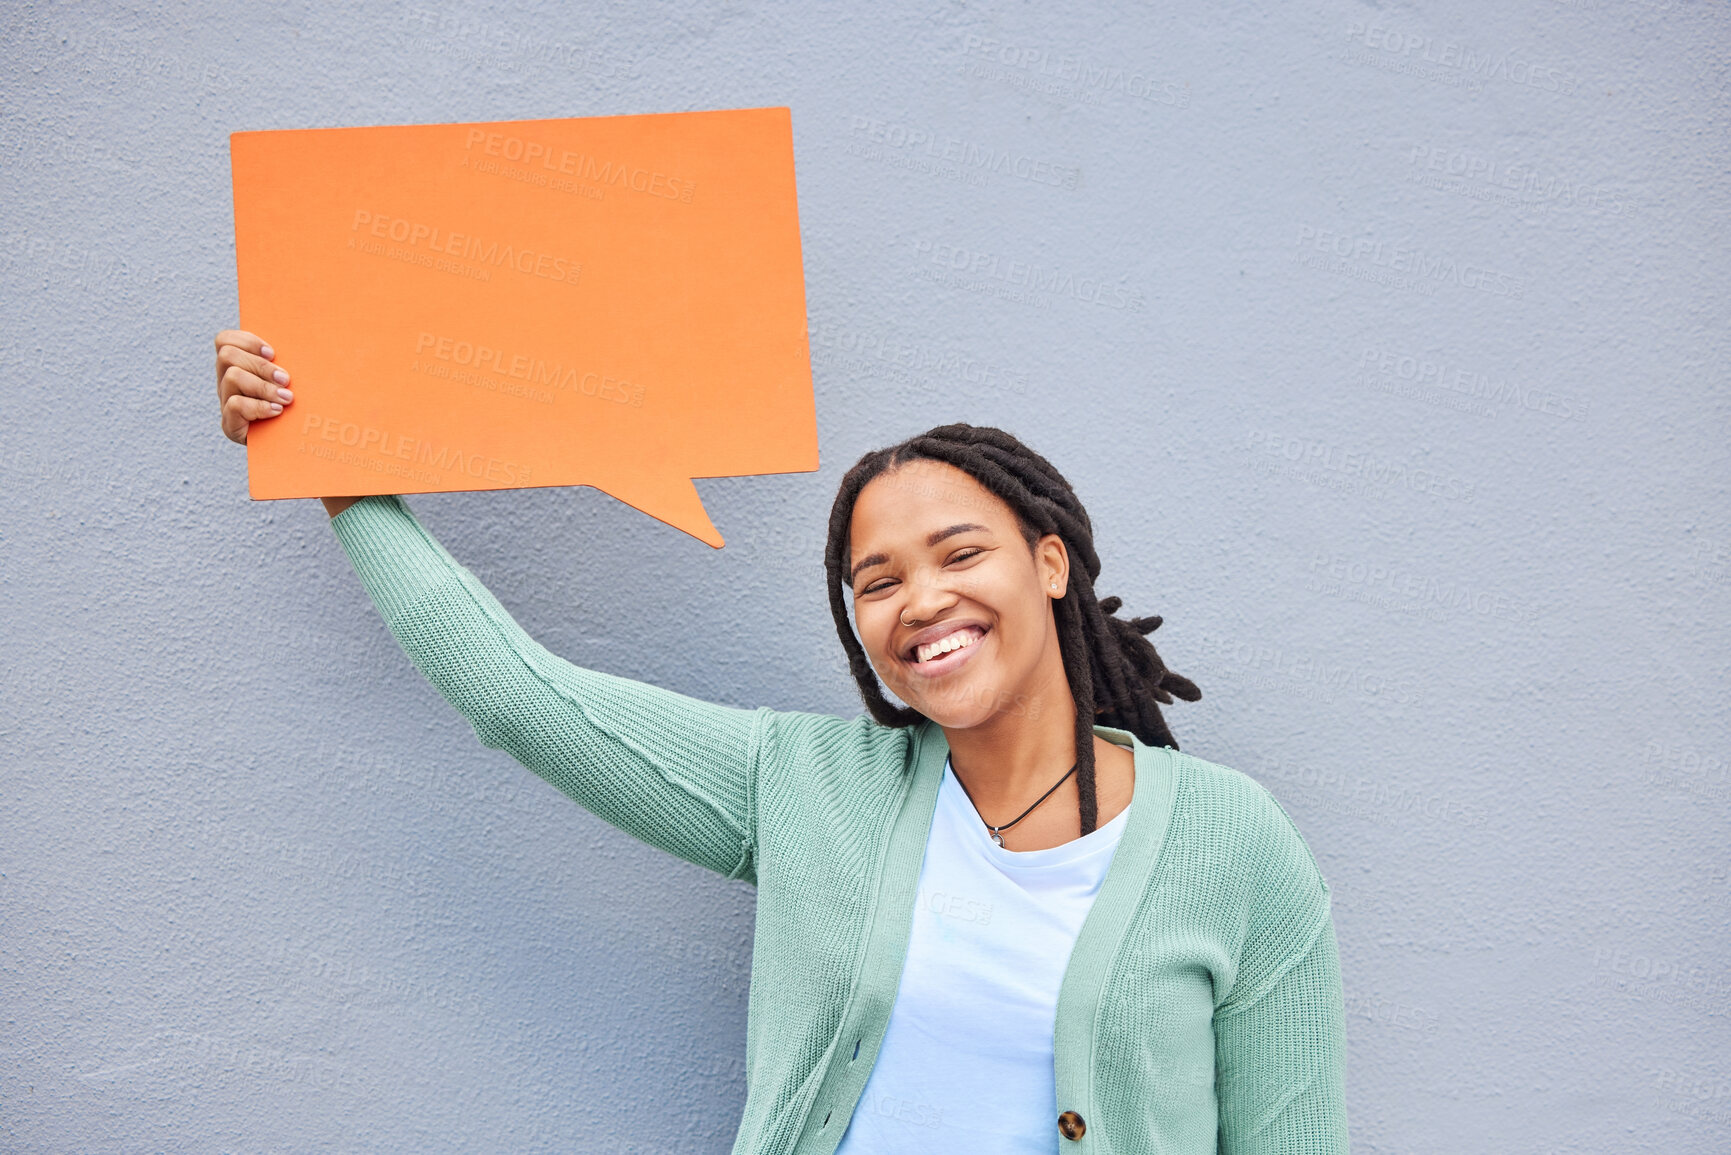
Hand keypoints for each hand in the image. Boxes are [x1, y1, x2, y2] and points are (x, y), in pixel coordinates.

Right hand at [214, 328, 291, 444]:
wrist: (291, 446)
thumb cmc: (295, 408)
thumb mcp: (290, 381)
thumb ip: (286, 363)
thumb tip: (309, 341)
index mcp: (237, 366)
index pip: (224, 341)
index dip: (246, 341)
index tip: (272, 353)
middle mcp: (226, 382)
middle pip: (227, 355)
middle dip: (260, 365)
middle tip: (286, 380)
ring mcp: (225, 403)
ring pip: (232, 377)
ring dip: (263, 386)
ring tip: (286, 397)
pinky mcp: (229, 424)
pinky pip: (235, 405)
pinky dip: (259, 406)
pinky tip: (277, 411)